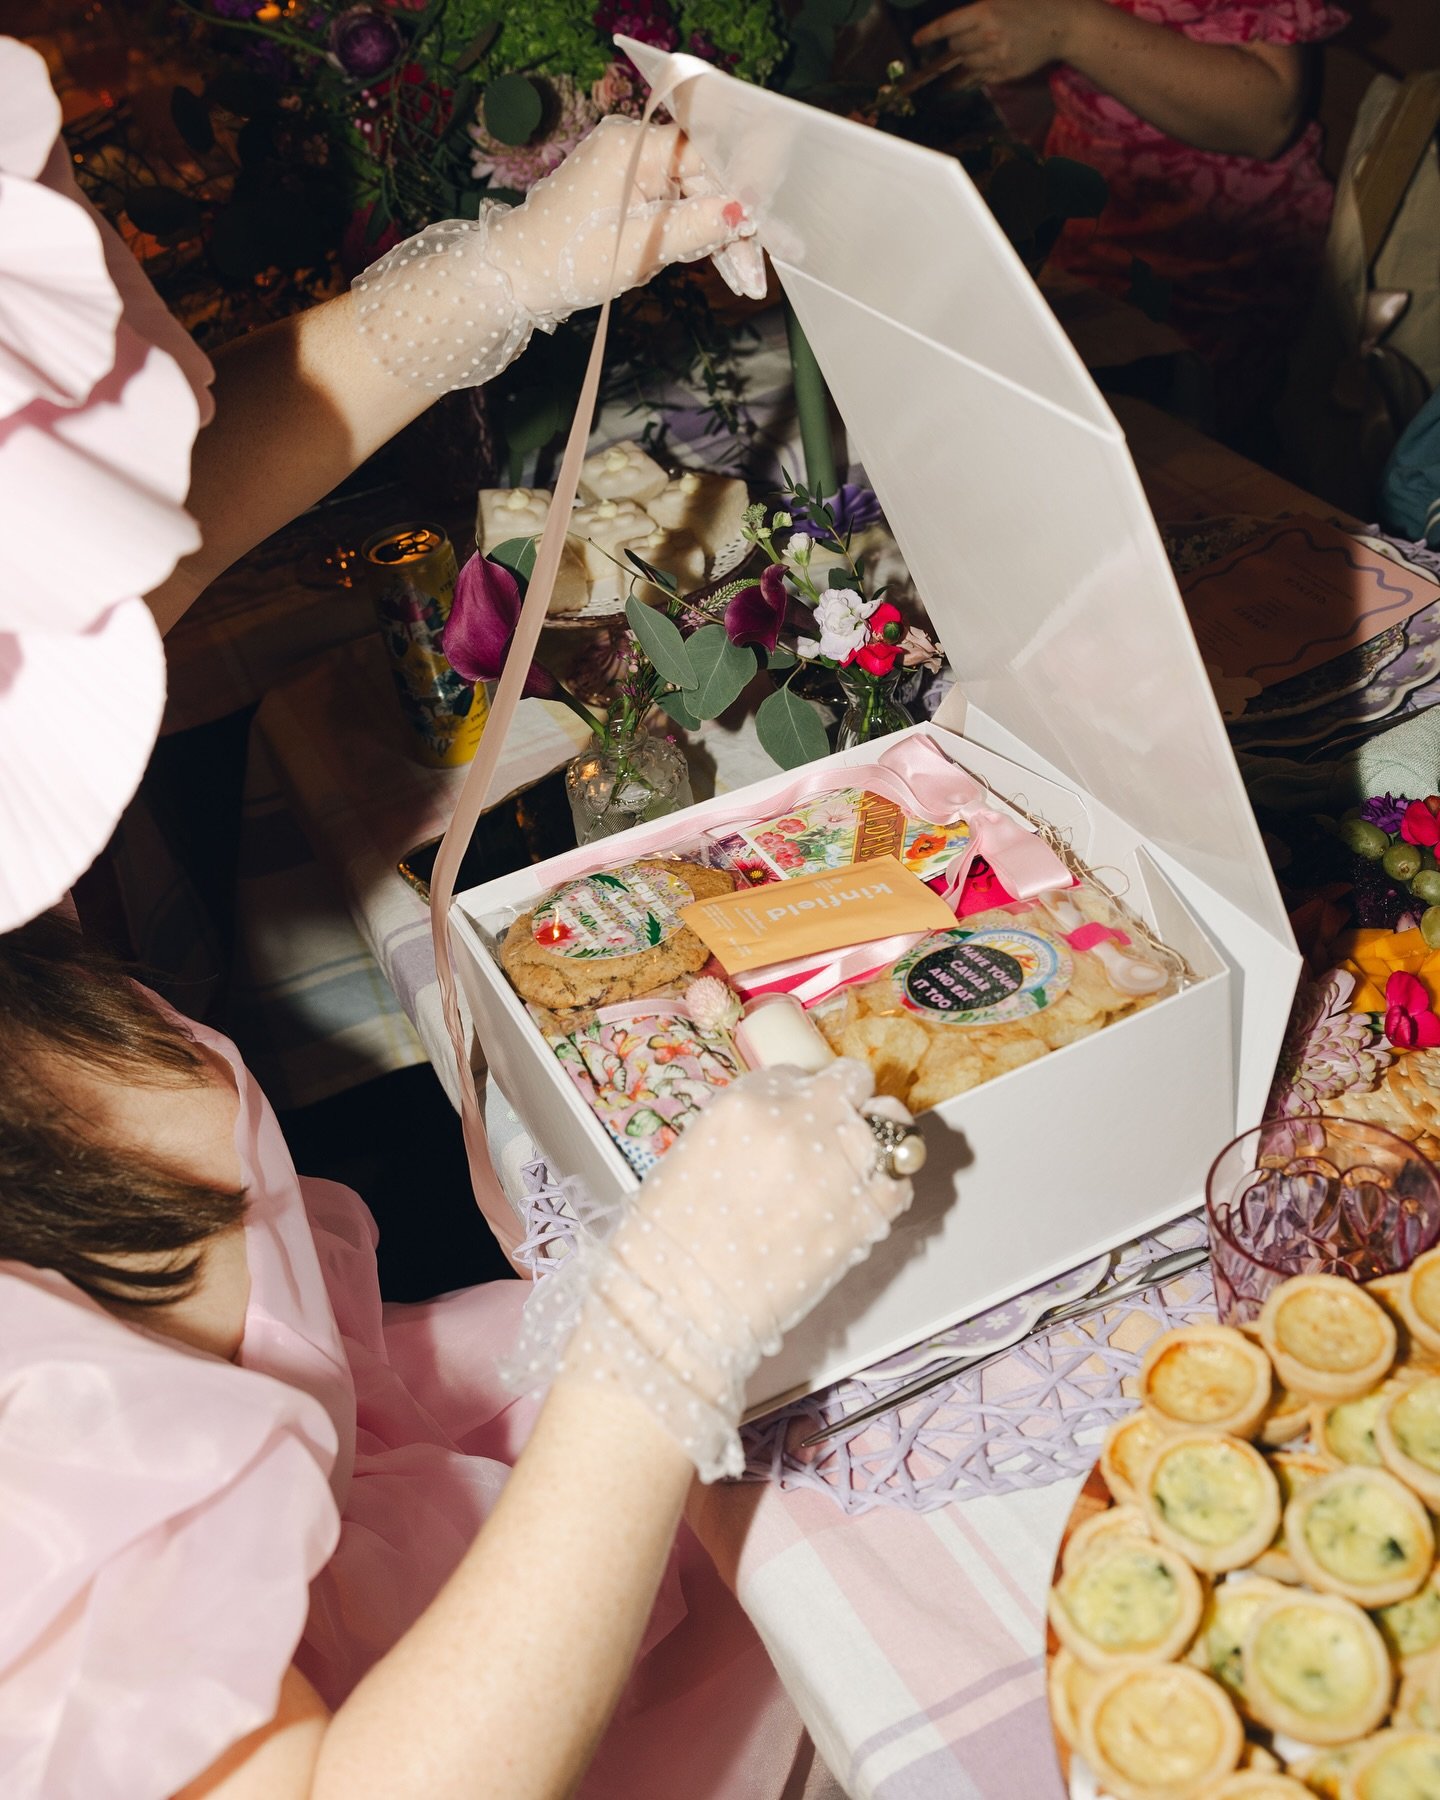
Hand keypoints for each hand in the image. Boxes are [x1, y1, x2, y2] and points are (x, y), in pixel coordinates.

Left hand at [488, 116, 762, 320]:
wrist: (518, 275)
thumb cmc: (570, 260)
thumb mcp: (642, 249)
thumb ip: (696, 226)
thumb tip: (743, 211)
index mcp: (634, 146)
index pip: (707, 156)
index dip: (741, 191)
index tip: (766, 228)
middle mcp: (634, 145)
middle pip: (704, 179)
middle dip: (734, 227)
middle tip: (756, 277)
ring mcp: (631, 166)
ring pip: (693, 196)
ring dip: (719, 238)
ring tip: (744, 283)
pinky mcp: (628, 189)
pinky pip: (674, 205)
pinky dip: (694, 235)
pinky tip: (721, 266)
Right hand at [609, 1058, 913, 1352]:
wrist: (686, 1303)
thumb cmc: (672, 1239)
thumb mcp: (695, 1153)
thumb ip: (747, 1129)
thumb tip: (780, 1130)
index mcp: (747, 1101)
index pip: (793, 1076)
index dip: (797, 1099)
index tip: (796, 1120)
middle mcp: (802, 1119)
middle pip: (850, 1082)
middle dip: (844, 1103)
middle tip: (833, 1132)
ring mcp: (841, 1162)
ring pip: (892, 1121)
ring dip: (878, 1137)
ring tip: (861, 1162)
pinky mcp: (869, 1211)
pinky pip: (902, 1181)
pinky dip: (889, 1187)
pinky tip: (866, 1202)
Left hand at [913, 0, 1082, 84]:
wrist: (1063, 24)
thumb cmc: (1034, 2)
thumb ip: (980, 6)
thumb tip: (962, 17)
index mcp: (985, 12)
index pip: (946, 26)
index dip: (928, 34)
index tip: (916, 42)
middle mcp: (987, 36)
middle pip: (955, 47)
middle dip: (954, 43)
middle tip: (961, 39)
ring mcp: (996, 58)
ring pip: (965, 64)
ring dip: (965, 59)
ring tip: (973, 52)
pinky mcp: (1004, 73)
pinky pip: (979, 77)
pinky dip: (976, 72)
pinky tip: (980, 66)